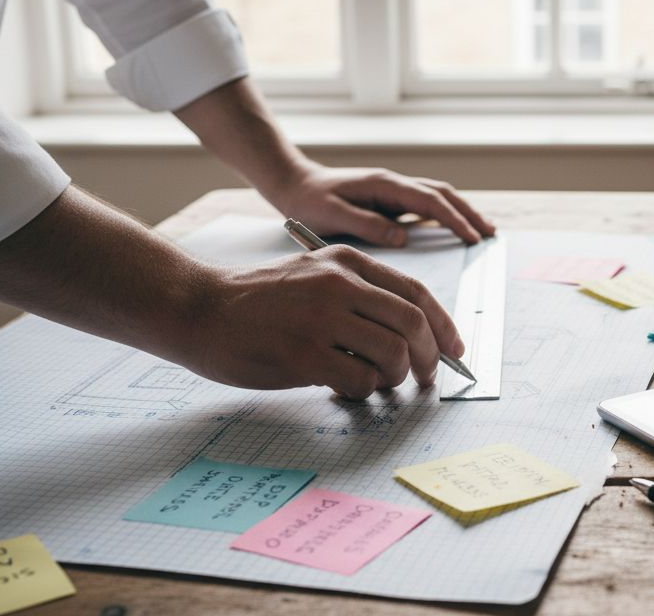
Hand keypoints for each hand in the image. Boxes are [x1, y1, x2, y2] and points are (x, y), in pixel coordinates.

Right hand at [184, 245, 463, 398]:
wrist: (198, 309)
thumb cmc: (257, 301)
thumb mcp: (313, 276)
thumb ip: (358, 295)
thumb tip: (412, 336)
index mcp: (347, 262)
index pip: (416, 294)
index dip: (444, 326)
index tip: (455, 350)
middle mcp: (339, 284)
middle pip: (413, 324)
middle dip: (430, 358)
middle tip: (426, 378)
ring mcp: (321, 319)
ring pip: (392, 355)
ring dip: (394, 378)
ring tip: (375, 382)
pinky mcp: (304, 354)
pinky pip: (359, 381)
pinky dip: (362, 392)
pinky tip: (343, 387)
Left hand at [265, 164, 495, 246]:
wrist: (293, 184)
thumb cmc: (308, 201)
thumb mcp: (332, 215)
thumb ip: (368, 225)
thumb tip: (403, 236)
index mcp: (384, 185)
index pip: (430, 201)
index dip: (454, 219)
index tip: (472, 237)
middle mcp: (394, 184)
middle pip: (443, 194)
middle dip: (469, 213)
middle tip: (491, 234)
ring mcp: (394, 191)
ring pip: (438, 197)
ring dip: (462, 212)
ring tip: (483, 231)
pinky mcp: (390, 200)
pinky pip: (425, 206)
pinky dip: (446, 215)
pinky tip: (455, 229)